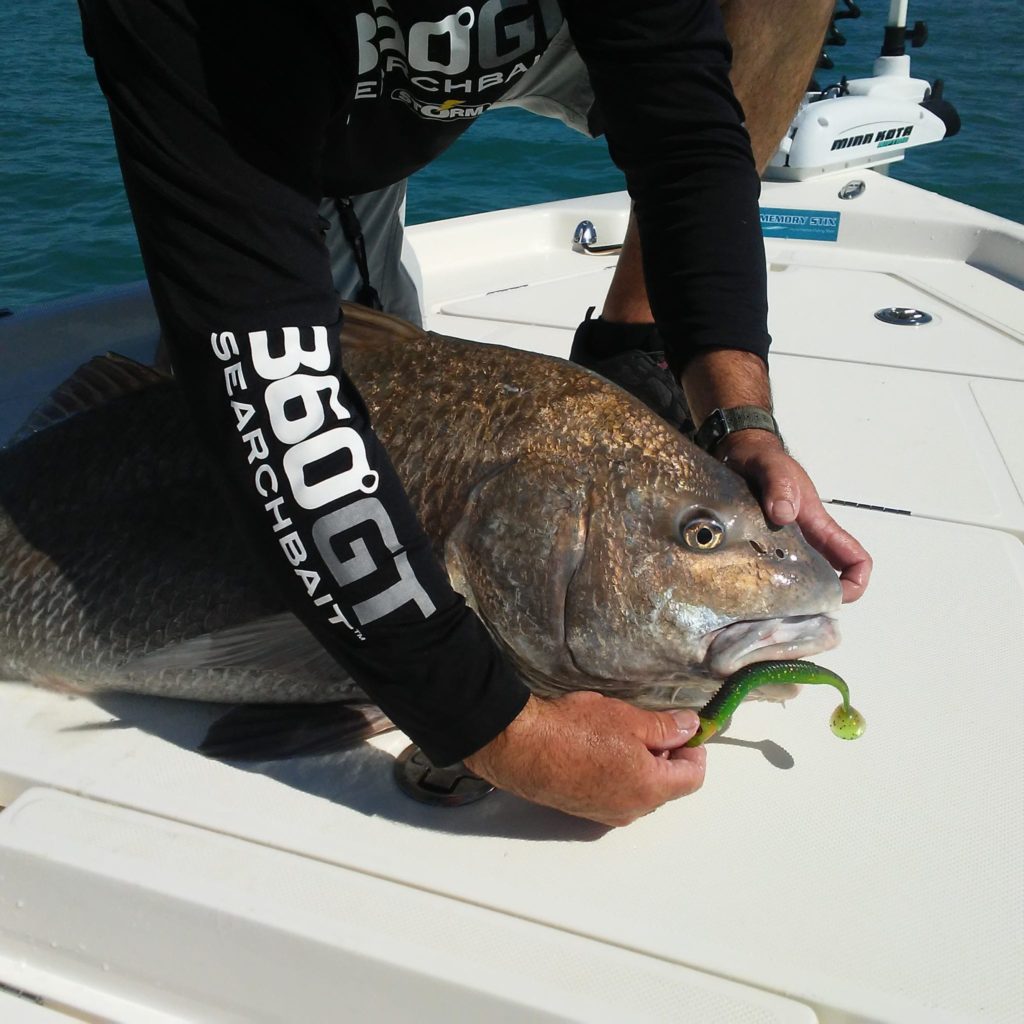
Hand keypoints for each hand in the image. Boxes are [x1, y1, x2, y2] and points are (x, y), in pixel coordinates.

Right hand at [464, 692, 706, 826]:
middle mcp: (633, 810)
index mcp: (651, 789)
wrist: (523, 747)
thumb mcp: (629, 719)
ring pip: (640, 791)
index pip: (693, 777)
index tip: (684, 728)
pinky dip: (619, 774)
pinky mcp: (584, 810)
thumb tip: (690, 728)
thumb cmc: (577, 731)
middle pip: (667, 786)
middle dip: (667, 757)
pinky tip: (599, 748)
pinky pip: (615, 794)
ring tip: (621, 734)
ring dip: (642, 765)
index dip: (695, 750)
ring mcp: (606, 813)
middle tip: (651, 726)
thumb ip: (665, 727)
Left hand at [717, 430, 872, 601]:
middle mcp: (806, 540)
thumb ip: (777, 485)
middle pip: (827, 580)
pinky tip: (743, 595)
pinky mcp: (762, 546)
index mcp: (818, 525)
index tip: (834, 598)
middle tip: (787, 615)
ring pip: (799, 582)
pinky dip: (764, 588)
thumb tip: (783, 514)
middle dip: (816, 602)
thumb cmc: (761, 459)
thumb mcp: (770, 467)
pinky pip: (770, 575)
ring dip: (789, 599)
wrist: (739, 453)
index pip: (854, 559)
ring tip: (763, 612)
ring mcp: (785, 545)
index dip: (855, 583)